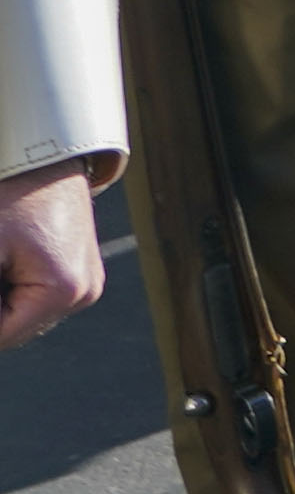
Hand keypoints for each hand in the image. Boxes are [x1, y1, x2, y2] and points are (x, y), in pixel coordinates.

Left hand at [0, 159, 98, 350]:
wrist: (46, 156)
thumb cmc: (11, 195)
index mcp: (66, 291)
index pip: (1, 336)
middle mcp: (85, 293)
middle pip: (16, 328)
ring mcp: (87, 284)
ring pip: (25, 315)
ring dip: (2, 299)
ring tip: (2, 257)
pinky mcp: (80, 272)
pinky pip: (37, 297)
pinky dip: (12, 287)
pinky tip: (6, 260)